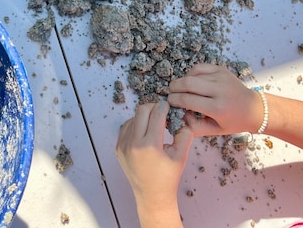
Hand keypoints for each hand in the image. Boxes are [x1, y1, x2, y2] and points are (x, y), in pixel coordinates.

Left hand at [116, 101, 191, 225]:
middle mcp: (133, 144)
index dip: (164, 107)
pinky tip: (145, 130)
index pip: (156, 114)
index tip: (169, 106)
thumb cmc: (169, 176)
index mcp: (150, 145)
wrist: (152, 195)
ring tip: (155, 124)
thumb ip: (184, 133)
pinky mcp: (118, 148)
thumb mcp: (181, 155)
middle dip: (153, 107)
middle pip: (142, 110)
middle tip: (162, 112)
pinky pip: (126, 127)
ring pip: (133, 118)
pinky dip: (136, 125)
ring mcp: (123, 146)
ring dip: (144, 116)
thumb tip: (180, 117)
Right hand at [167, 64, 263, 136]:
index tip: (169, 103)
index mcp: (217, 108)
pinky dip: (191, 74)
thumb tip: (178, 115)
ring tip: (181, 90)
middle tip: (171, 94)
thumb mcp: (214, 130)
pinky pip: (199, 68)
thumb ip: (193, 127)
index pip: (187, 100)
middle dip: (174, 88)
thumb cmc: (233, 121)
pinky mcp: (221, 69)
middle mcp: (219, 90)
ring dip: (182, 82)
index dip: (173, 100)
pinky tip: (192, 82)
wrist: (253, 108)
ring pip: (192, 75)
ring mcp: (221, 77)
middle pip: (187, 83)